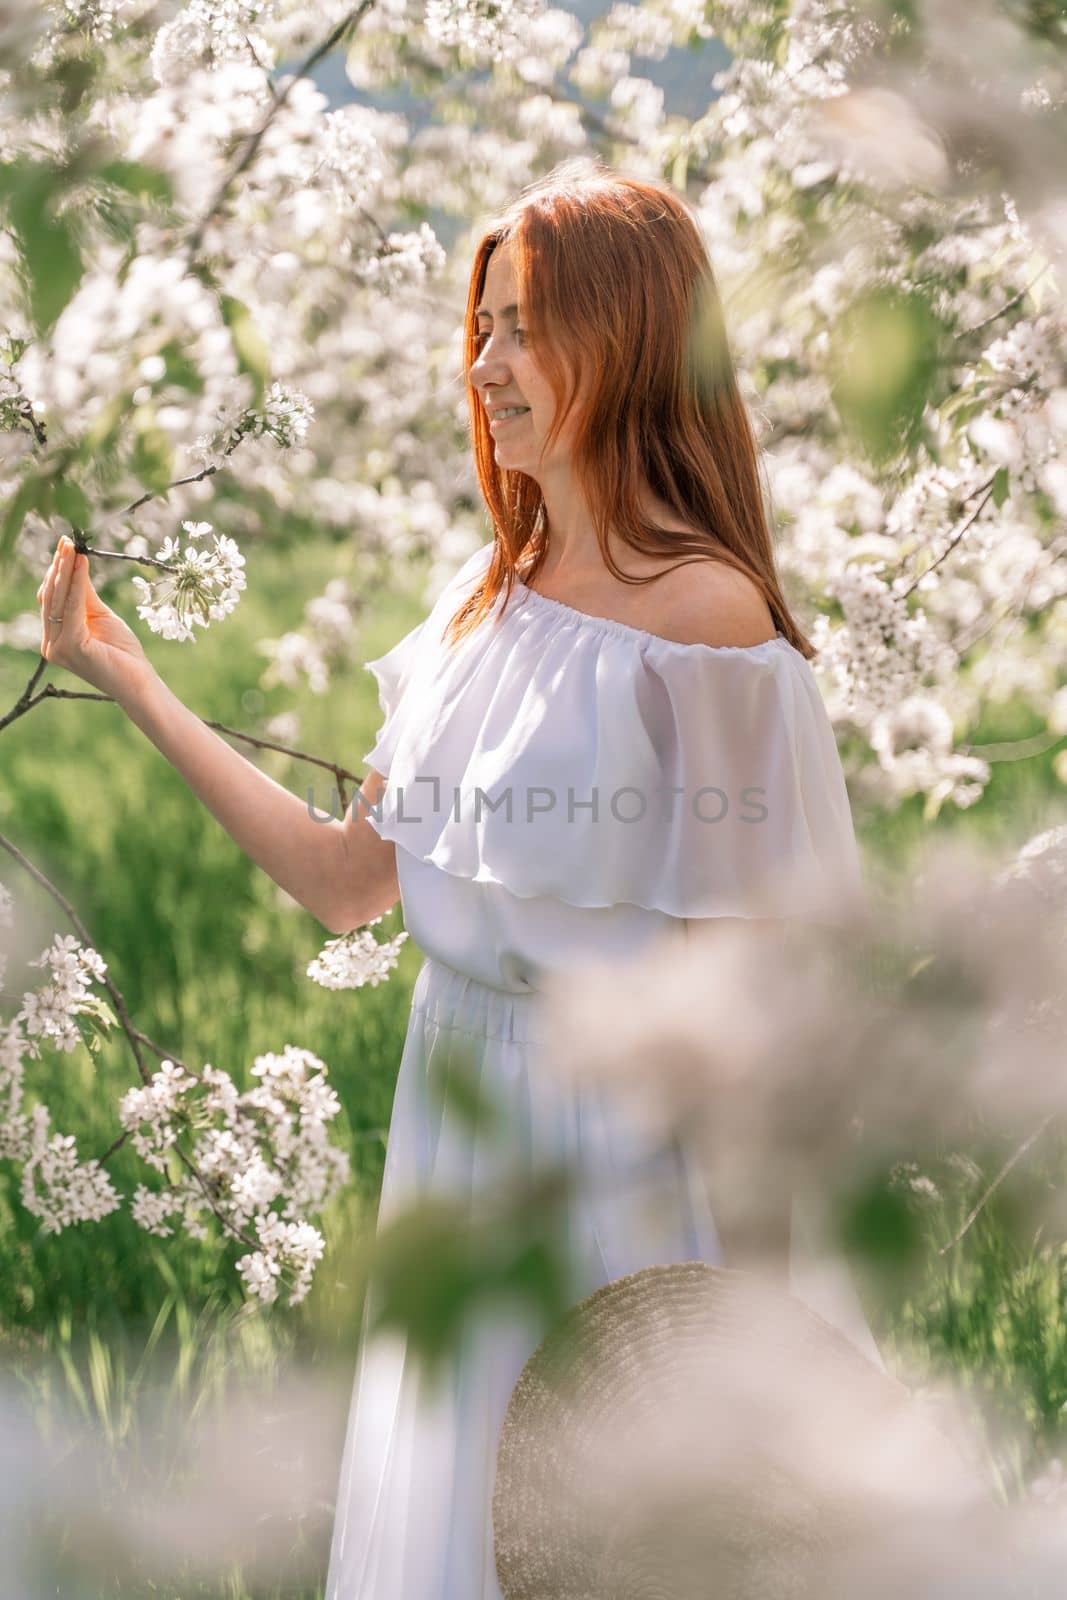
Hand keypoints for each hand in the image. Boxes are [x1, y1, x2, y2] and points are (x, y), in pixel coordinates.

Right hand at [37, 536, 153, 704]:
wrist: (139, 682)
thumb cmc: (123, 653)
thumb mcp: (101, 616)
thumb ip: (84, 594)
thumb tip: (76, 563)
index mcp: (55, 638)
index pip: (51, 599)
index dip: (56, 572)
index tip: (66, 546)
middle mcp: (50, 644)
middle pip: (51, 597)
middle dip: (59, 567)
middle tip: (67, 541)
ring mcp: (57, 648)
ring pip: (59, 600)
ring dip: (65, 571)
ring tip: (73, 548)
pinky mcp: (70, 647)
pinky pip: (72, 609)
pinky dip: (76, 585)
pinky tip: (82, 565)